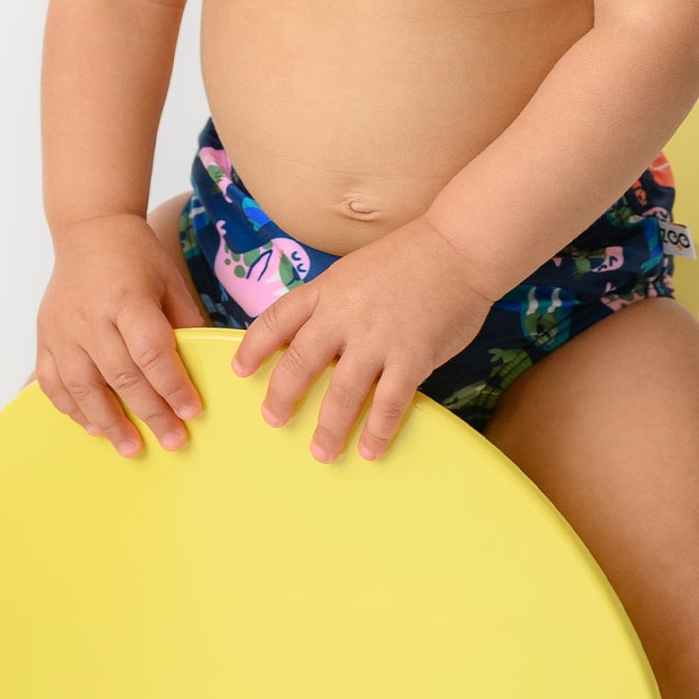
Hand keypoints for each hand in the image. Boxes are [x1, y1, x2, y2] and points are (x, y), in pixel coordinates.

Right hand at [30, 214, 208, 458]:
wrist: (89, 230)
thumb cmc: (136, 255)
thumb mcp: (169, 279)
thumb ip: (185, 321)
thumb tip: (207, 365)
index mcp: (127, 297)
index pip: (151, 351)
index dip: (172, 384)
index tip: (191, 411)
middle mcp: (91, 316)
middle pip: (121, 375)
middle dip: (149, 413)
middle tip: (172, 440)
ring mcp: (62, 329)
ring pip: (83, 386)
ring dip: (109, 422)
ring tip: (131, 447)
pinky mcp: (44, 336)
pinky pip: (52, 382)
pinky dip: (72, 408)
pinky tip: (93, 426)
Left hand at [230, 214, 497, 462]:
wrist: (458, 247)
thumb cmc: (412, 256)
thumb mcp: (357, 270)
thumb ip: (335, 302)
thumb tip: (320, 340)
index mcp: (328, 289)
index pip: (277, 319)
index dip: (254, 346)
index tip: (240, 369)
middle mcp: (344, 314)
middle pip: (299, 362)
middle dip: (282, 396)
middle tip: (273, 419)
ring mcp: (377, 338)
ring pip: (341, 393)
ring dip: (329, 427)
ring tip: (322, 452)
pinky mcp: (411, 356)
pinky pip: (388, 403)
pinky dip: (377, 430)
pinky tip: (371, 449)